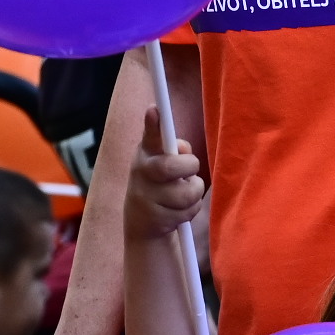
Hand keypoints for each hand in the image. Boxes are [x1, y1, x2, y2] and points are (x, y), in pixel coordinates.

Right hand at [123, 110, 204, 243]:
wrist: (142, 225)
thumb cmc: (160, 185)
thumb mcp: (163, 164)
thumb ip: (175, 151)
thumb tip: (183, 150)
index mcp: (145, 153)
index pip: (149, 136)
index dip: (152, 124)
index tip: (154, 109)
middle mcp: (141, 172)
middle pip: (170, 166)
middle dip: (189, 167)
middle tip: (191, 171)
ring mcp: (145, 197)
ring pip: (186, 192)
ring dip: (194, 193)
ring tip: (185, 194)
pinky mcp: (154, 219)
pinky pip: (187, 211)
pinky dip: (190, 211)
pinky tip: (178, 211)